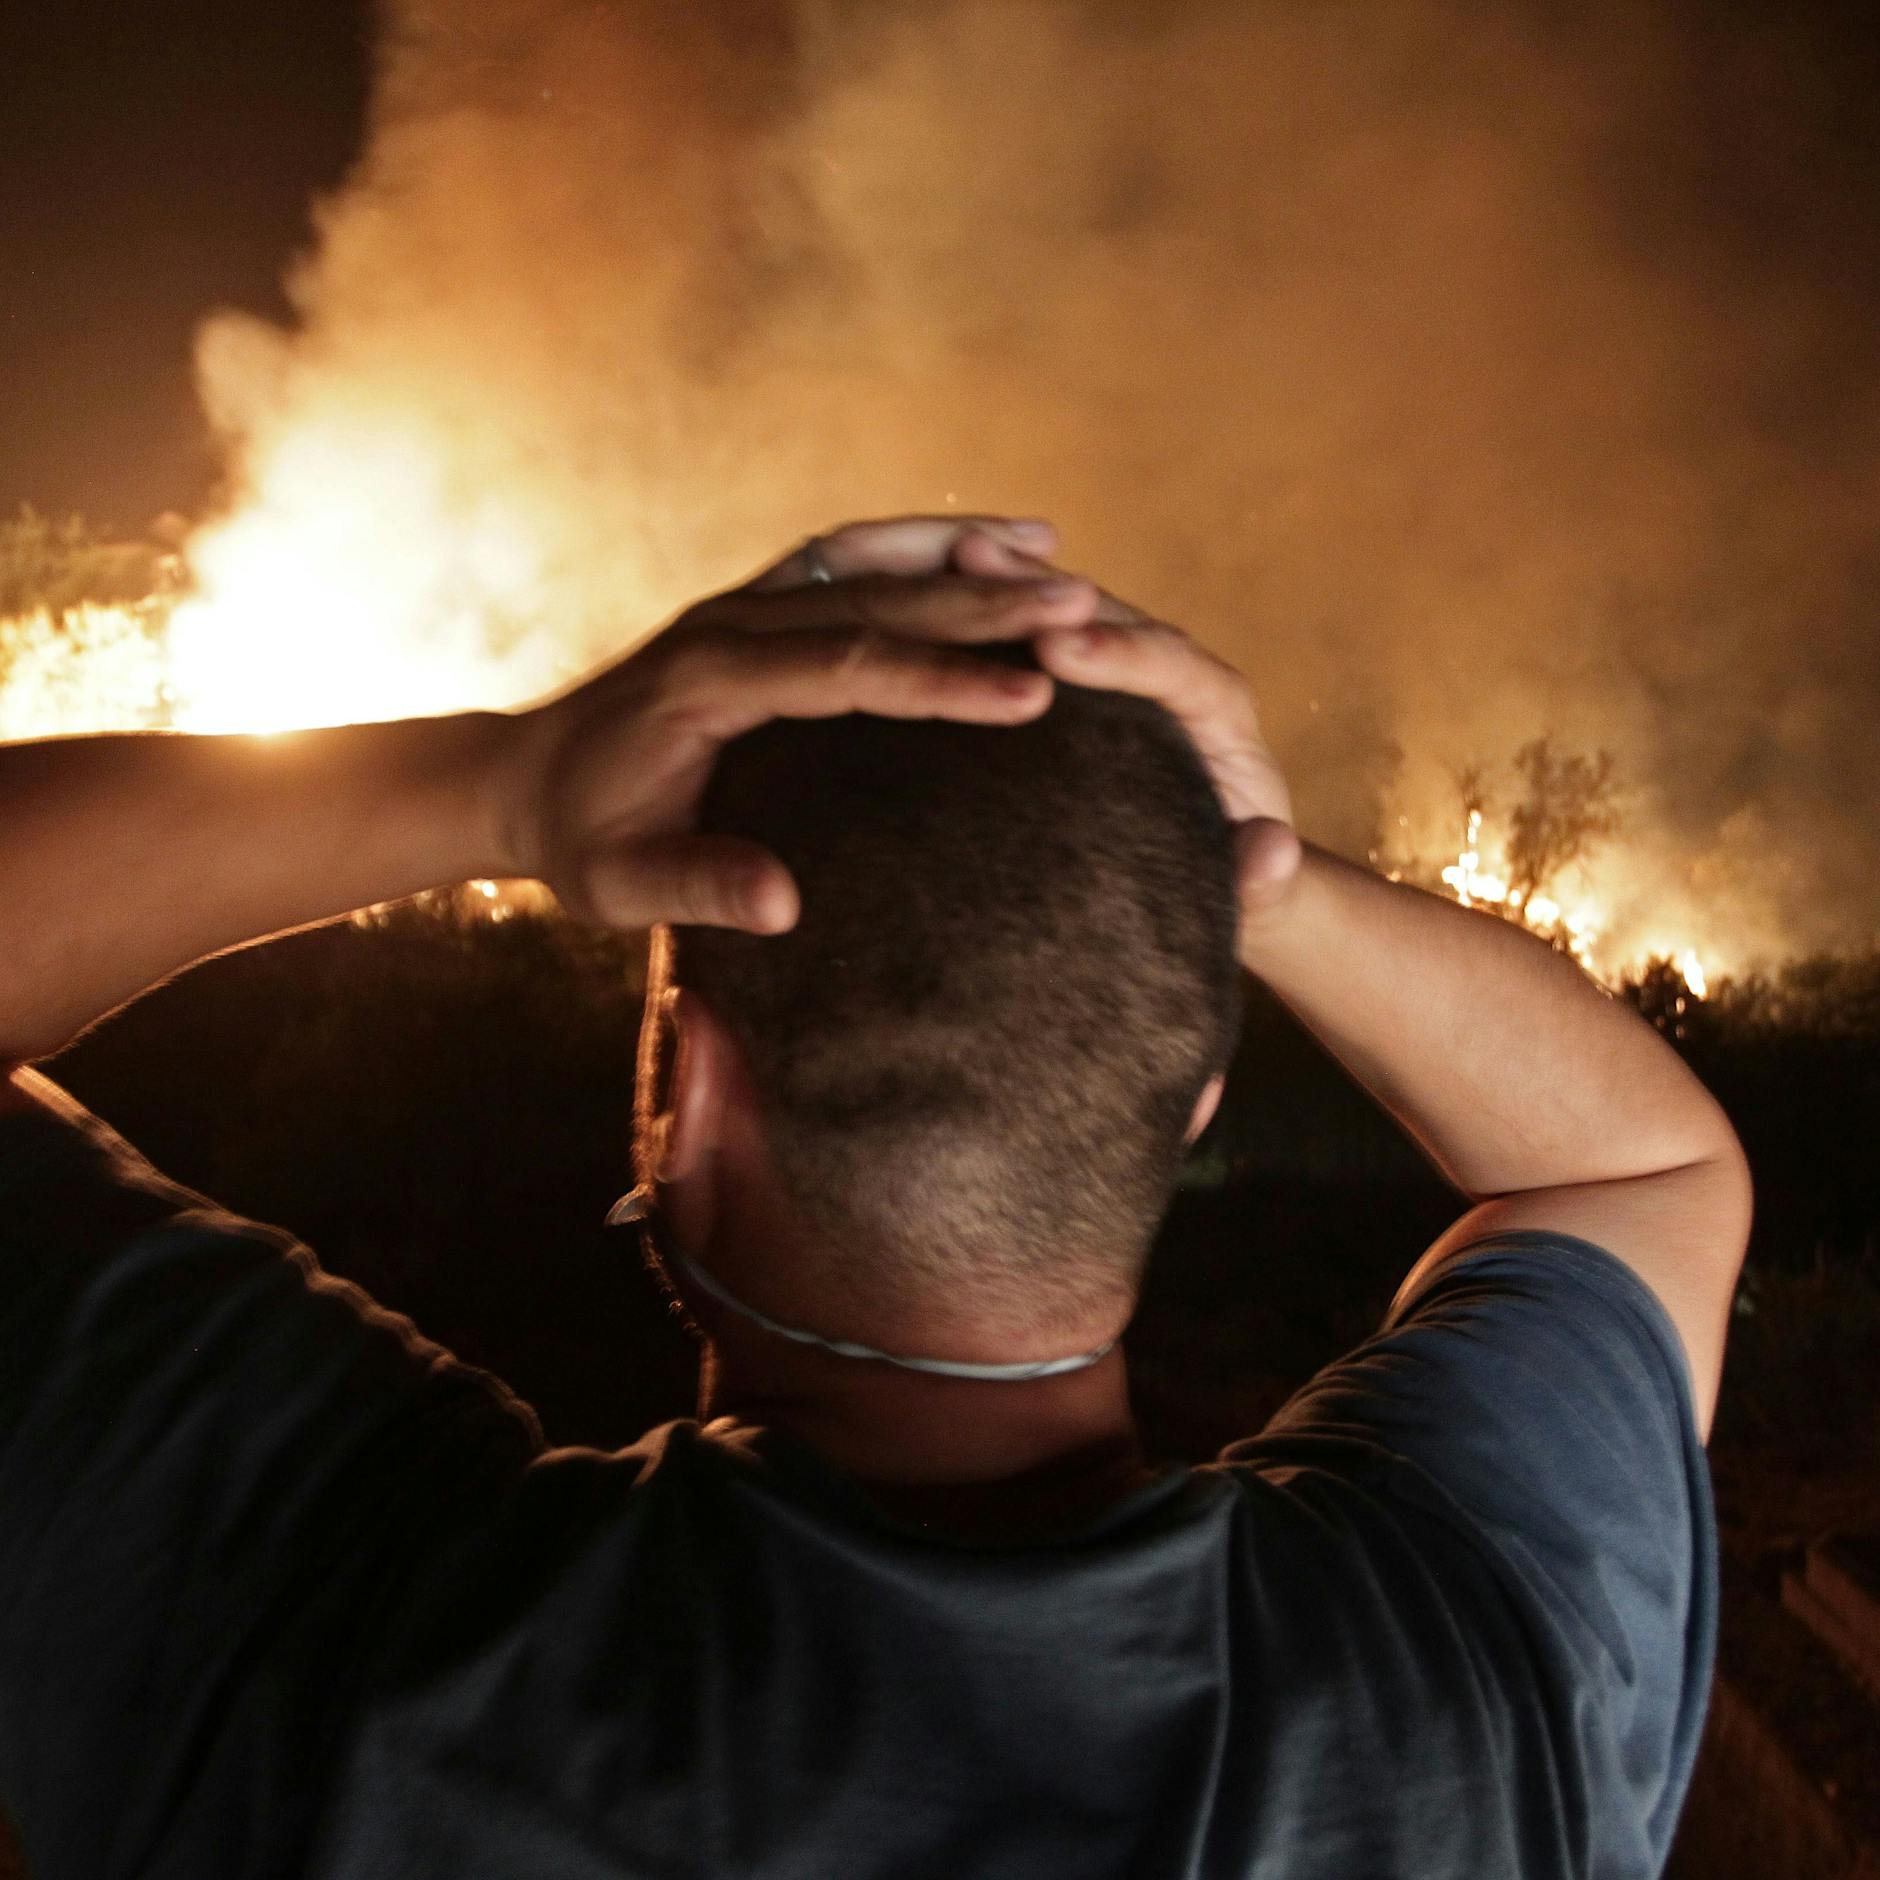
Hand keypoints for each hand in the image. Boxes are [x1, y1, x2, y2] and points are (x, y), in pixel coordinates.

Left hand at [501, 516, 1097, 930]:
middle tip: (1086, 610)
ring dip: (969, 560)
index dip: (939, 680)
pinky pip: (856, 560)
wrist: (522, 777)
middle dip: (986, 605)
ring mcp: (748, 601)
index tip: (1030, 695)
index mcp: (708, 681)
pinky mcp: (762, 602)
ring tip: (1065, 565)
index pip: (844, 671)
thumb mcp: (617, 884)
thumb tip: (786, 906)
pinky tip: (993, 545)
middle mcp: (733, 621)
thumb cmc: (579, 840)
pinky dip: (927, 547)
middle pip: (877, 602)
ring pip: (874, 564)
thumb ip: (696, 886)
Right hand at [948, 534, 1302, 932]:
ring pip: (1055, 609)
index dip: (1115, 651)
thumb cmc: (1228, 885)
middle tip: (972, 559)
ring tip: (932, 556)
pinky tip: (912, 595)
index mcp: (1215, 710)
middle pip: (1103, 614)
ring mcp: (1111, 669)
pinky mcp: (1069, 684)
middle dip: (1039, 588)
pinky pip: (1021, 636)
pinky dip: (976, 613)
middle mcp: (1164, 671)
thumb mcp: (1255, 893)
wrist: (1210, 876)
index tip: (1056, 647)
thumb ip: (1266, 878)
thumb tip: (1269, 851)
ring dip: (998, 582)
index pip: (1171, 665)